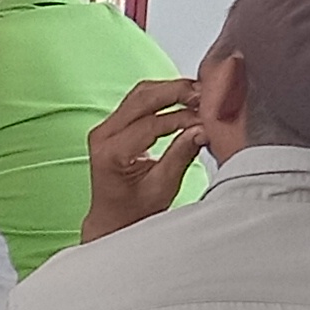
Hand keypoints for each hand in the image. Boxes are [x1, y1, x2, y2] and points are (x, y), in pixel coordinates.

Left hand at [82, 79, 204, 240]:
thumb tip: (203, 129)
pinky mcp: (113, 126)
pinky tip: (185, 100)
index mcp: (111, 153)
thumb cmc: (133, 211)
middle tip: (206, 92)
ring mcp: (105, 128)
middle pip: (142, 98)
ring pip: (140, 94)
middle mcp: (102, 136)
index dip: (182, 117)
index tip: (206, 118)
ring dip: (171, 90)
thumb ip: (181, 155)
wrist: (113, 220)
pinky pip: (138, 102)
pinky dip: (163, 97)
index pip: (150, 123)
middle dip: (177, 91)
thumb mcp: (162, 187)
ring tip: (199, 94)